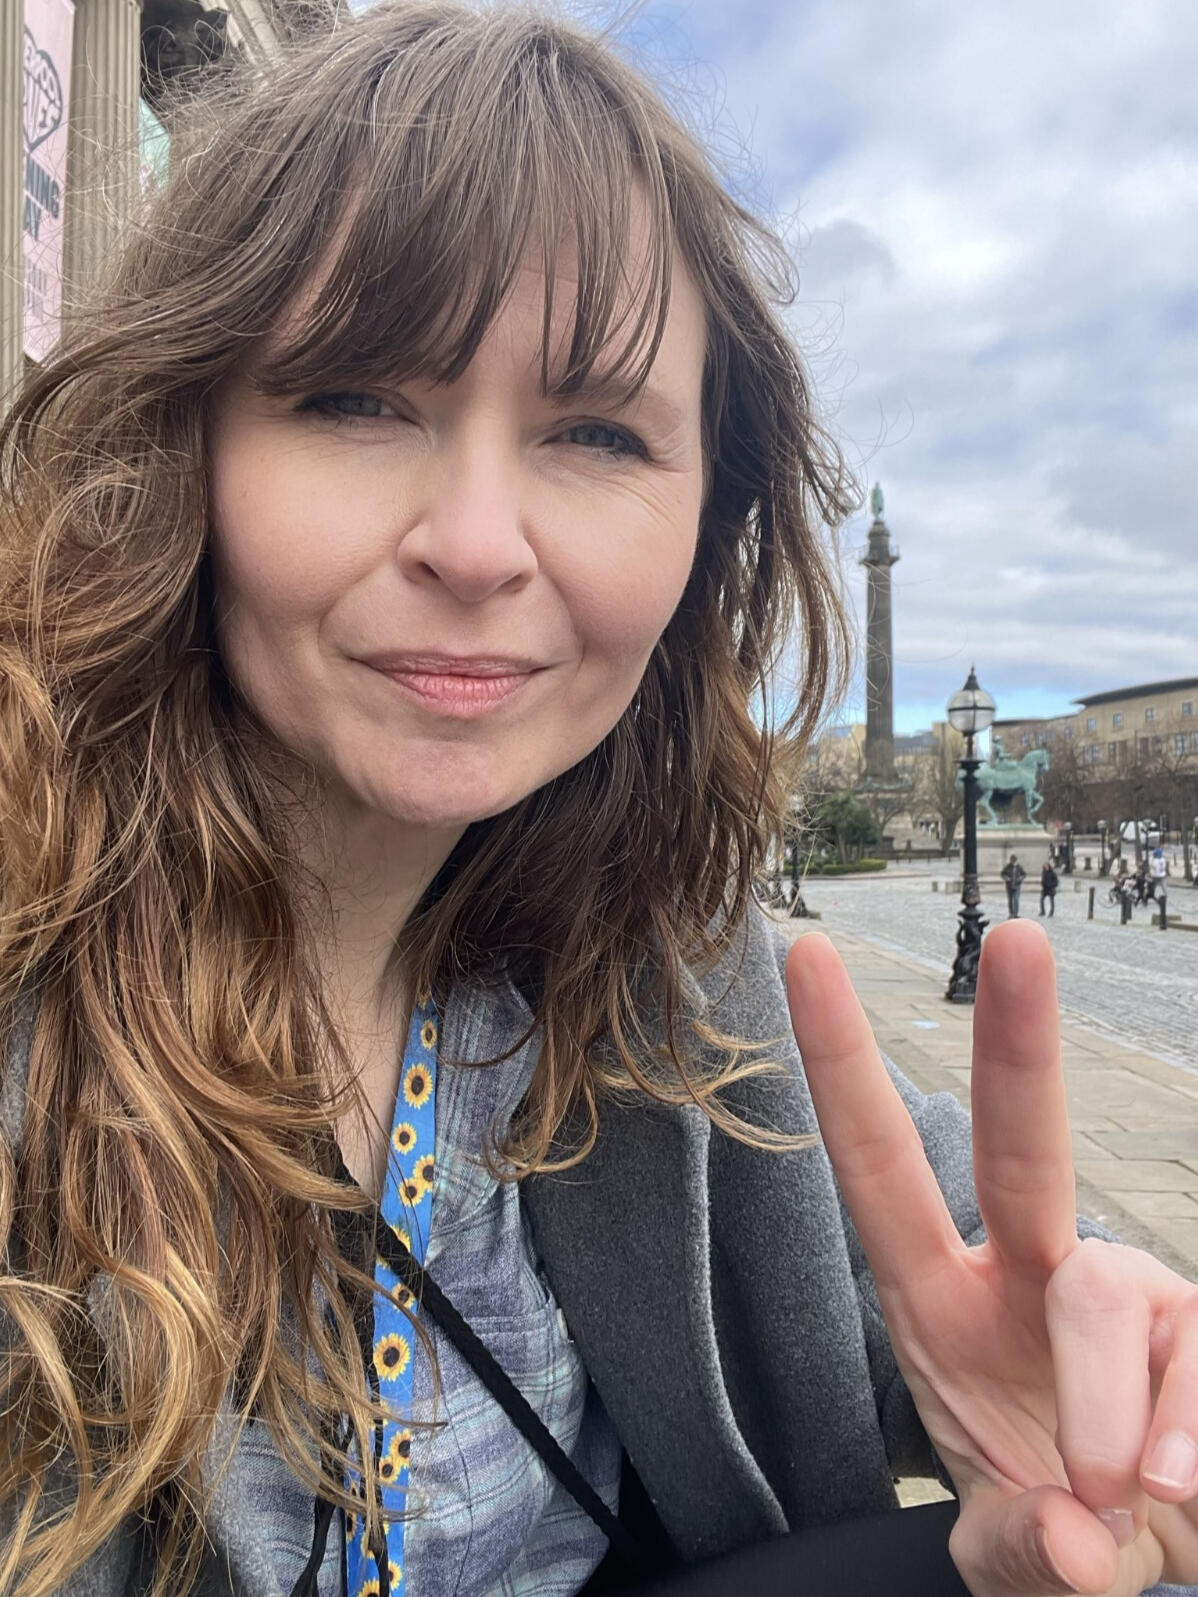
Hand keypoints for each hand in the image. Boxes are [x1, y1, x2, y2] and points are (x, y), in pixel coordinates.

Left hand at [786, 921, 1197, 1596]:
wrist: (1142, 1555)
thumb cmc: (1056, 1526)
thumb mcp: (1015, 1556)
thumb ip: (1025, 1557)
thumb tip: (1077, 1540)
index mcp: (939, 1303)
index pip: (877, 1170)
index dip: (840, 1065)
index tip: (807, 953)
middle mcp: (1028, 1276)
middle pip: (1018, 1147)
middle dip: (1016, 1041)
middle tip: (1015, 938)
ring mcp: (1123, 1293)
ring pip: (1104, 1293)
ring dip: (1100, 1410)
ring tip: (1118, 1493)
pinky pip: (1195, 1358)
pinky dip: (1186, 1441)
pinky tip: (1173, 1485)